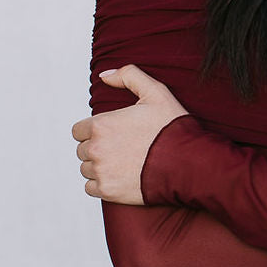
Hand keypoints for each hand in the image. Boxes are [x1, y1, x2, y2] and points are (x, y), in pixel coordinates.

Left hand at [72, 64, 190, 204]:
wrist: (187, 163)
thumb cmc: (172, 128)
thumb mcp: (156, 92)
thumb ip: (128, 75)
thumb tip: (104, 76)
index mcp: (101, 125)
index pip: (79, 130)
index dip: (95, 131)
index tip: (112, 134)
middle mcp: (96, 149)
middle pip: (82, 150)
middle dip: (97, 149)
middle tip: (120, 149)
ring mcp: (101, 172)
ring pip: (86, 169)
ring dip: (99, 167)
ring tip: (122, 164)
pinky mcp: (108, 191)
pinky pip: (90, 188)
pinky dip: (101, 185)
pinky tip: (119, 178)